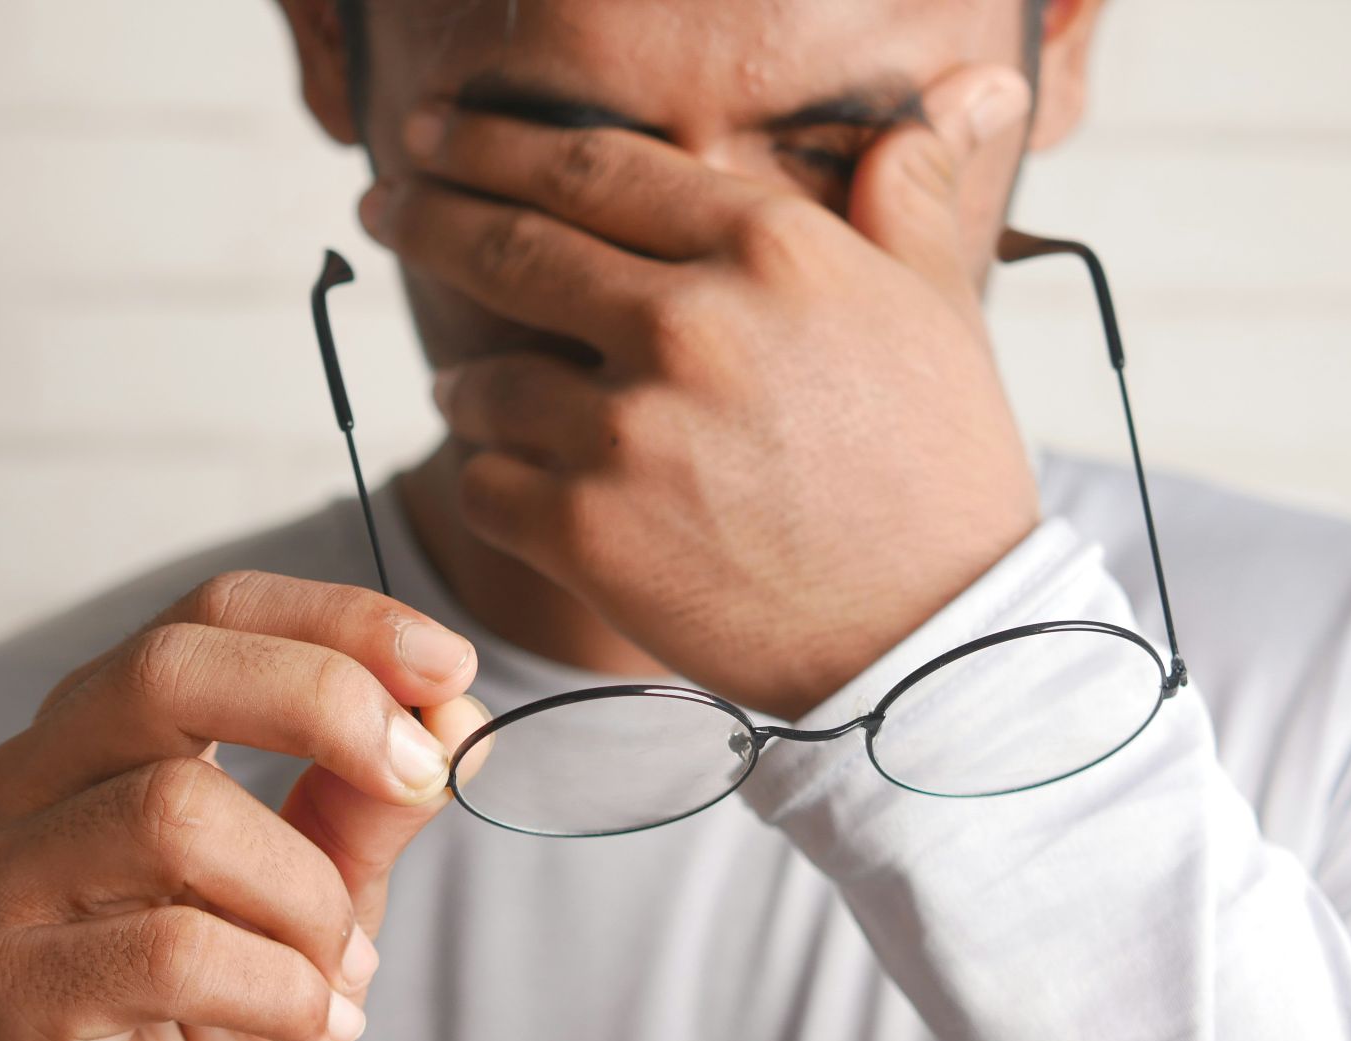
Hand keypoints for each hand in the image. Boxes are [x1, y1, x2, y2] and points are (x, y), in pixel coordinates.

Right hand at [0, 572, 486, 1040]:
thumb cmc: (230, 1018)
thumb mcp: (325, 892)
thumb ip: (370, 798)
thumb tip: (453, 707)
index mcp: (102, 729)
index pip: (212, 615)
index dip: (338, 621)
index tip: (452, 662)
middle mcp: (26, 780)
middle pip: (167, 668)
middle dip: (325, 702)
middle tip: (421, 773)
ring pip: (175, 812)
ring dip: (307, 898)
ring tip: (344, 971)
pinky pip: (171, 949)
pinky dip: (281, 988)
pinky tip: (311, 1024)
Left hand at [361, 64, 1041, 718]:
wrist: (933, 643)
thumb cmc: (940, 471)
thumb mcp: (940, 310)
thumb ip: (910, 193)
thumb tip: (967, 86)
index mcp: (768, 249)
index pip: (592, 166)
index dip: (492, 143)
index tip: (435, 134)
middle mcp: (687, 322)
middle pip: (509, 246)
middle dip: (425, 216)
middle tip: (383, 203)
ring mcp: (629, 431)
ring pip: (482, 381)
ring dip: (465, 384)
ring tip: (468, 392)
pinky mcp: (588, 534)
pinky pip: (483, 484)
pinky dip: (487, 479)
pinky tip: (509, 480)